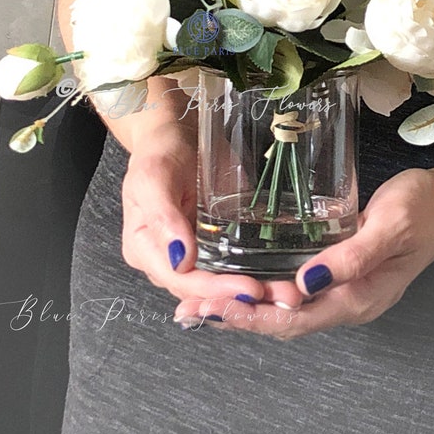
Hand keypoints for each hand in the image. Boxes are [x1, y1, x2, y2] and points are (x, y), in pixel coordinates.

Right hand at [121, 122, 302, 308]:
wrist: (176, 135)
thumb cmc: (159, 152)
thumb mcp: (153, 177)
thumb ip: (162, 216)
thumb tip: (180, 260)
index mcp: (144, 249)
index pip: (181, 281)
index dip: (215, 291)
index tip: (250, 290)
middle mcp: (166, 260)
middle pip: (204, 291)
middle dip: (242, 298)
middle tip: (284, 298)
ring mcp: (191, 254)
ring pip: (221, 284)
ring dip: (255, 293)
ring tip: (289, 295)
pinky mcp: (213, 245)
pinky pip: (233, 267)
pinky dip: (257, 274)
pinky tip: (281, 279)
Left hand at [174, 165, 433, 337]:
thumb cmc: (422, 209)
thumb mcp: (391, 226)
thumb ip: (353, 256)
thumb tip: (307, 283)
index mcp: (360, 297)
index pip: (297, 319)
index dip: (253, 317)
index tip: (215, 308)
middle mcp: (347, 302)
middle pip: (284, 321)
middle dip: (236, 318)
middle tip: (190, 310)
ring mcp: (343, 290)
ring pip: (285, 310)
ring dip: (243, 309)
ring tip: (202, 304)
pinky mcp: (337, 274)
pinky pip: (293, 292)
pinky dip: (262, 293)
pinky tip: (240, 285)